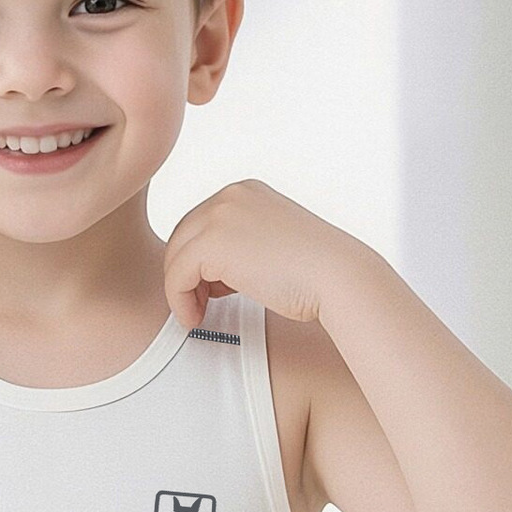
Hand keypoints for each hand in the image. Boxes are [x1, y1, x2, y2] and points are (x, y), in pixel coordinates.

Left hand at [162, 179, 365, 329]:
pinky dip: (179, 302)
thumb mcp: (272, 247)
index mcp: (245, 192)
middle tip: (202, 306)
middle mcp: (230, 195)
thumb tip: (208, 272)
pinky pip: (175, 275)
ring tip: (199, 314)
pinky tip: (195, 319)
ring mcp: (220, 214)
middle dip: (187, 274)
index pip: (201, 225)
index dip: (200, 262)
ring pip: (175, 256)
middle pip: (183, 237)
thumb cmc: (313, 275)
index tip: (214, 293)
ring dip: (181, 290)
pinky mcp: (212, 242)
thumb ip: (240, 248)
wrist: (337, 278)